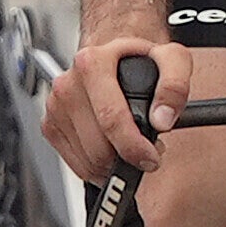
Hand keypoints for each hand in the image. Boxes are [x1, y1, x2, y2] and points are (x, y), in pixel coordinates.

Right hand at [45, 29, 187, 180]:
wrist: (113, 59)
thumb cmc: (138, 61)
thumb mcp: (171, 60)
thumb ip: (175, 85)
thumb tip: (162, 119)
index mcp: (92, 63)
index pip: (111, 118)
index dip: (134, 146)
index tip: (151, 158)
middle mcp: (68, 84)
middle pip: (98, 146)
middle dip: (127, 158)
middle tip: (145, 150)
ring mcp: (56, 106)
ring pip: (88, 160)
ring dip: (113, 165)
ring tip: (130, 146)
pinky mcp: (51, 125)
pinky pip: (76, 164)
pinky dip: (97, 167)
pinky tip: (112, 150)